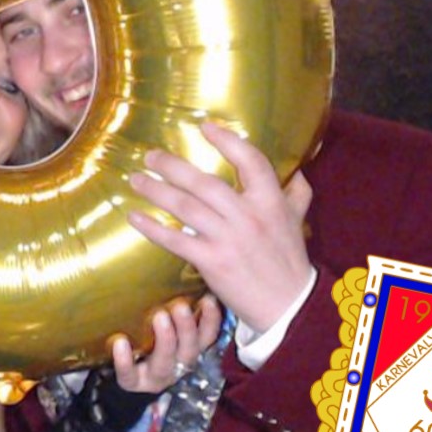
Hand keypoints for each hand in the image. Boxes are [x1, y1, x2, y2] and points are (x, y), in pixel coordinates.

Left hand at [110, 295, 222, 392]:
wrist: (125, 369)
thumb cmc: (147, 336)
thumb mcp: (165, 320)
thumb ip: (174, 301)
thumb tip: (181, 264)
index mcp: (189, 347)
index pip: (208, 335)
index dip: (211, 319)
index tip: (208, 298)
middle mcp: (178, 363)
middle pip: (189, 348)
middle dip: (186, 327)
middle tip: (180, 305)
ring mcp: (157, 375)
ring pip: (165, 362)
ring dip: (165, 340)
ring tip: (159, 317)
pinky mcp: (133, 382)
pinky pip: (130, 375)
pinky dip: (125, 361)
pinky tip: (121, 343)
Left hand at [125, 121, 314, 333]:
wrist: (289, 305)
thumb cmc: (289, 259)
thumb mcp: (298, 222)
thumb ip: (295, 193)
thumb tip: (297, 168)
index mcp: (271, 202)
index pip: (250, 161)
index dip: (227, 141)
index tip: (204, 126)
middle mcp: (248, 217)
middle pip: (205, 183)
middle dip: (173, 167)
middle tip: (150, 155)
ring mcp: (228, 240)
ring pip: (186, 207)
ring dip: (157, 191)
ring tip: (136, 179)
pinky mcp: (212, 262)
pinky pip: (176, 240)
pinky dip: (152, 228)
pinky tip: (133, 216)